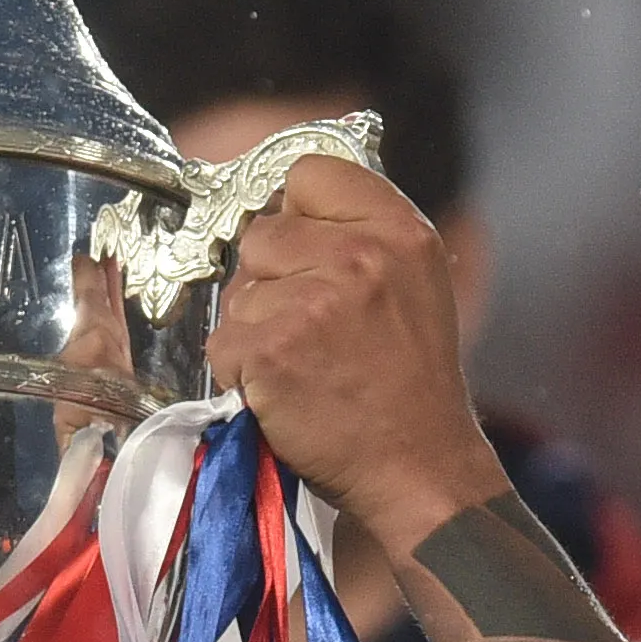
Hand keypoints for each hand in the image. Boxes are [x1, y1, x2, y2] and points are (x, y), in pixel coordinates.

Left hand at [201, 156, 509, 557]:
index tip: (305, 250)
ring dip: (255, 332)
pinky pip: (223, 345)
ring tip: (304, 368)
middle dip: (271, 281)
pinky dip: (240, 376)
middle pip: (262, 234)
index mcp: (400, 231)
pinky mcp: (273, 352)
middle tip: (311, 331)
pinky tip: (283, 394)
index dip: (296, 212)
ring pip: (238, 295)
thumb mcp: (413, 287)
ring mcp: (314, 303)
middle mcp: (361, 257)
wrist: (418, 468)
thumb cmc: (408, 386)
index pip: (310, 173)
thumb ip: (361, 237)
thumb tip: (286, 203)